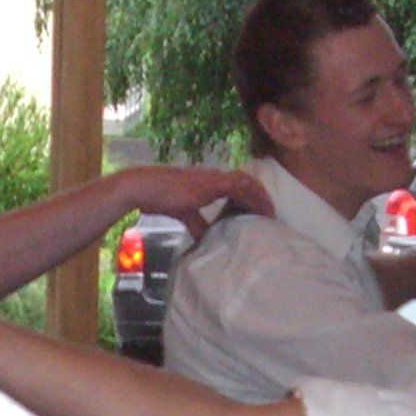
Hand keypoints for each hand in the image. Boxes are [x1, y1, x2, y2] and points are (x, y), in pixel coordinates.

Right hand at [114, 164, 268, 239]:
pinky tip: (261, 210)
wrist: (144, 187)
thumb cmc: (158, 198)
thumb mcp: (183, 214)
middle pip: (246, 182)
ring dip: (260, 197)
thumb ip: (197, 223)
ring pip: (247, 183)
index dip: (249, 197)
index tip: (259, 212)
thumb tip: (206, 238)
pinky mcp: (212, 183)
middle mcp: (214, 177)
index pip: (236, 185)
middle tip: (270, 214)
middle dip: (260, 196)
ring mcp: (214, 178)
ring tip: (270, 213)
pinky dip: (253, 198)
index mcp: (207, 182)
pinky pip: (240, 187)